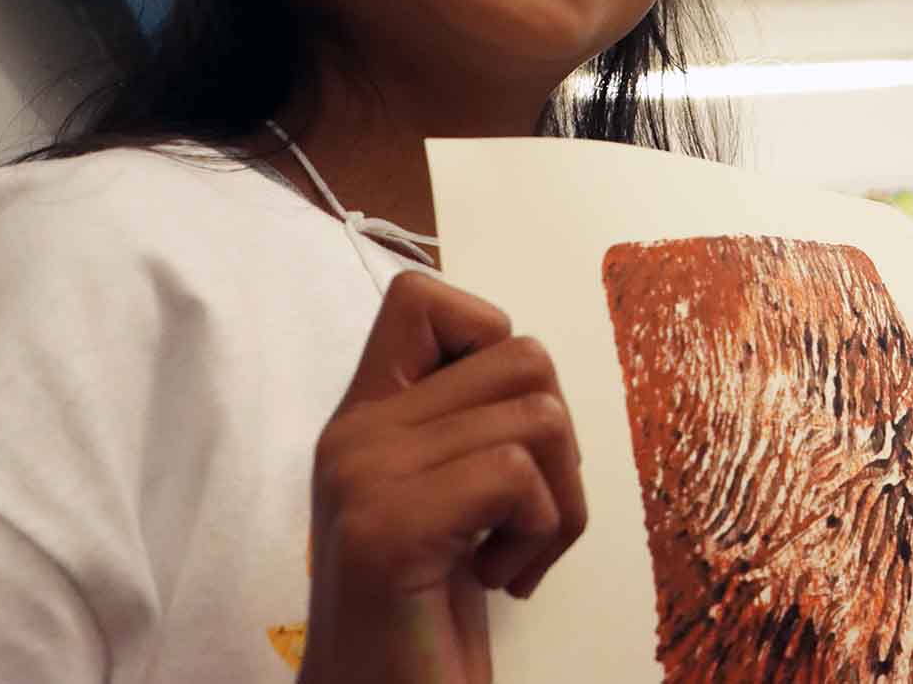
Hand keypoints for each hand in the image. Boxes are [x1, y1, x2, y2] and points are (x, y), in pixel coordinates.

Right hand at [298, 271, 586, 683]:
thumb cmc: (428, 616)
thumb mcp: (445, 498)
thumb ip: (463, 423)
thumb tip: (529, 360)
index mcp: (363, 417)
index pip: (422, 296)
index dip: (491, 336)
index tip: (499, 430)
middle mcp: (353, 433)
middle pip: (522, 353)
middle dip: (560, 440)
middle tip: (525, 515)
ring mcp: (364, 476)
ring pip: (538, 412)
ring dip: (560, 497)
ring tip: (513, 554)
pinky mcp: (388, 527)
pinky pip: (518, 475)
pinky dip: (542, 534)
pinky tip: (499, 581)